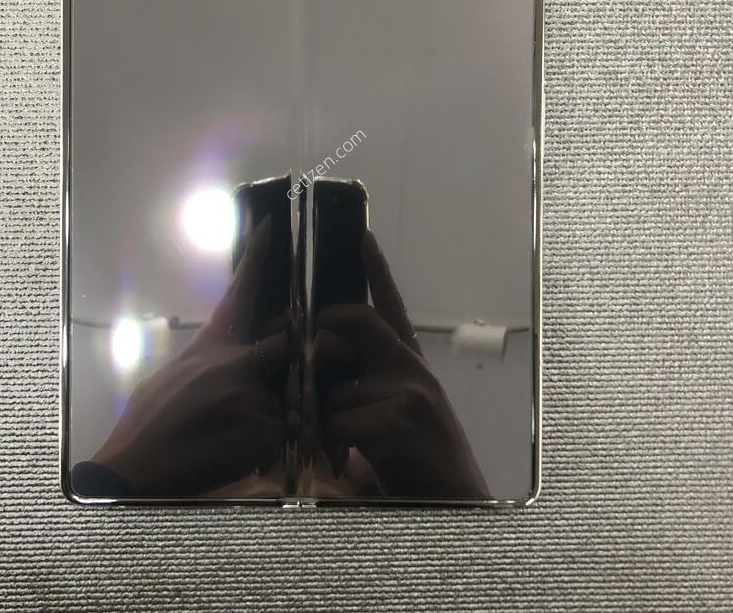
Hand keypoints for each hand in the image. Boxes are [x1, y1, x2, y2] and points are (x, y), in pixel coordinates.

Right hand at [93, 216, 288, 495]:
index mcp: (211, 345)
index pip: (239, 293)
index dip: (258, 258)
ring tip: (239, 435)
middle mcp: (233, 363)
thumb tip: (235, 351)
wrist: (135, 471)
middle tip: (293, 377)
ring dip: (278, 414)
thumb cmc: (150, 423)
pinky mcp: (262, 431)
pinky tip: (240, 456)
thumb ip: (212, 359)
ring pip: (289, 396)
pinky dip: (273, 446)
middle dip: (300, 360)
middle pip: (289, 345)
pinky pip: (286, 432)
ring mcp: (249, 395)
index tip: (273, 225)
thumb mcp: (174, 376)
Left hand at [313, 231, 487, 498]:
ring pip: (335, 383)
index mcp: (409, 363)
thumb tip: (324, 376)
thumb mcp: (394, 414)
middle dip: (317, 326)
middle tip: (284, 335)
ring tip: (324, 443)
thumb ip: (366, 388)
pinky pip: (338, 418)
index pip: (390, 306)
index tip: (364, 236)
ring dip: (318, 413)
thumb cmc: (416, 461)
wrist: (455, 503)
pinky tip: (339, 461)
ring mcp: (410, 389)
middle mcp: (412, 367)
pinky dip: (328, 441)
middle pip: (357, 320)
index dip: (378, 270)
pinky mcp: (399, 418)